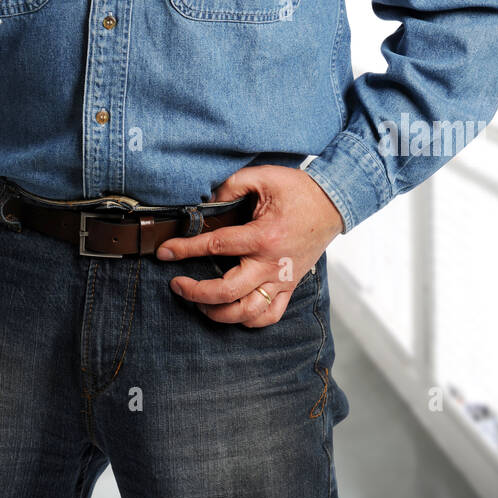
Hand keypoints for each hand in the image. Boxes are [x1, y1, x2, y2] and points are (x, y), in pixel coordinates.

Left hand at [155, 164, 344, 326]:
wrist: (333, 203)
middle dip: (195, 292)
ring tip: (200, 303)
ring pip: (246, 312)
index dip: (185, 250)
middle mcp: (271, 264)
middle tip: (177, 285)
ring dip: (218, 313)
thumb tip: (204, 201)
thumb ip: (230, 186)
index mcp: (262, 236)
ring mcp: (282, 280)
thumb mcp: (263, 176)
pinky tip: (232, 312)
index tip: (164, 252)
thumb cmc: (298, 189)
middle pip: (227, 291)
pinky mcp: (290, 287)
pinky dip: (249, 321)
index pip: (215, 245)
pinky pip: (269, 315)